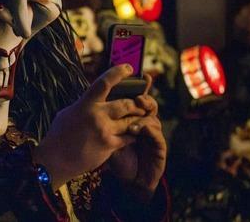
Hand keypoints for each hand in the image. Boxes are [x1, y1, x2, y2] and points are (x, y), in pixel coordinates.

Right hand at [32, 65, 147, 188]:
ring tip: (139, 118)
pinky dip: (132, 135)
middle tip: (140, 103)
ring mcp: (104, 131)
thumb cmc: (59, 135)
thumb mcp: (68, 113)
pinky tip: (132, 134)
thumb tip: (94, 98)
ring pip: (131, 121)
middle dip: (136, 103)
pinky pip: (129, 137)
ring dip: (137, 119)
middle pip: (126, 104)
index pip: (104, 83)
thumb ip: (84, 105)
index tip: (128, 68)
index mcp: (85, 104)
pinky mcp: (110, 146)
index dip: (118, 73)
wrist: (56, 159)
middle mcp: (96, 116)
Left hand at [108, 82, 166, 202]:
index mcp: (131, 117)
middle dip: (142, 97)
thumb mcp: (105, 136)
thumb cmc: (116, 156)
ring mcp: (153, 133)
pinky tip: (137, 130)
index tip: (131, 70)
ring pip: (152, 116)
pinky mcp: (159, 147)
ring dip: (142, 115)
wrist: (128, 180)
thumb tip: (90, 101)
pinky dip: (147, 130)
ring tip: (132, 117)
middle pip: (147, 103)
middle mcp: (144, 122)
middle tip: (136, 97)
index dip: (134, 84)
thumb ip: (102, 120)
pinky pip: (156, 134)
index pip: (134, 97)